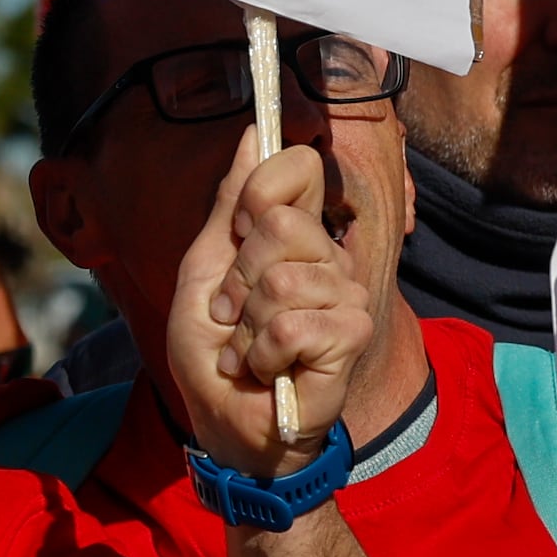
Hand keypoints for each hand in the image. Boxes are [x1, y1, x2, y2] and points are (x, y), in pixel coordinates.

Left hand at [161, 141, 370, 470]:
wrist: (228, 425)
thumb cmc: (215, 353)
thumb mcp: (204, 269)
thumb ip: (229, 204)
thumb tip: (252, 131)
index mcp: (296, 233)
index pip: (299, 166)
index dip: (258, 192)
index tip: (236, 232)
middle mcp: (328, 256)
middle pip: (283, 223)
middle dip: (238, 277)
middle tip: (234, 314)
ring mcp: (345, 295)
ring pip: (284, 279)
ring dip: (246, 326)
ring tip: (249, 350)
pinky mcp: (353, 335)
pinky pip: (294, 324)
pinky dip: (262, 354)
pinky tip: (268, 370)